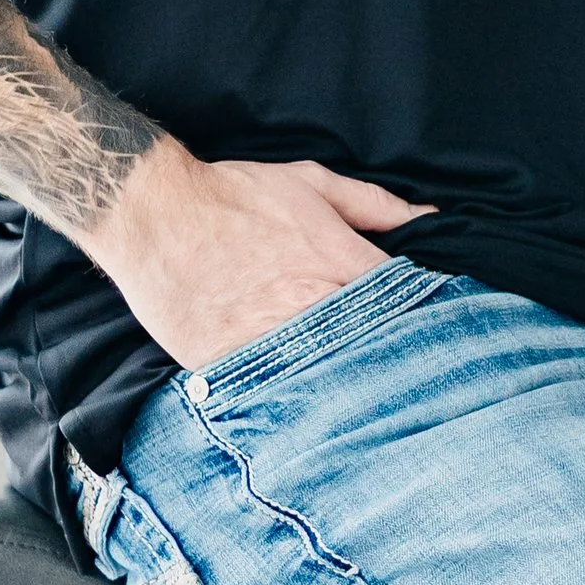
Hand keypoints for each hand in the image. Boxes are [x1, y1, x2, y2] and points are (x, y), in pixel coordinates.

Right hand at [91, 147, 435, 372]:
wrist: (156, 214)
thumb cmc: (235, 195)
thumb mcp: (310, 183)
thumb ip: (373, 204)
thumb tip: (429, 216)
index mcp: (338, 262)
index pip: (403, 304)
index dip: (416, 319)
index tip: (422, 332)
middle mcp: (311, 304)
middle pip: (369, 347)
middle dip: (382, 357)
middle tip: (394, 375)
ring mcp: (270, 339)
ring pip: (325, 375)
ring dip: (336, 380)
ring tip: (347, 395)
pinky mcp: (230, 366)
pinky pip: (270, 392)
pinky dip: (283, 396)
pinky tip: (292, 400)